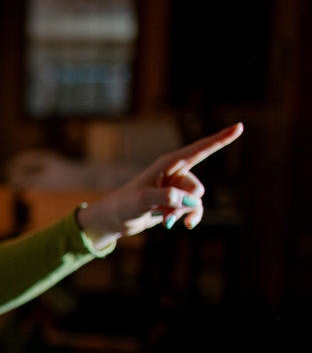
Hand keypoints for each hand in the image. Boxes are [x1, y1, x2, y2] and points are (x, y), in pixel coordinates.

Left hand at [76, 123, 243, 248]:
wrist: (114, 219)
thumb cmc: (125, 204)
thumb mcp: (144, 200)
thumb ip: (168, 197)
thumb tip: (190, 201)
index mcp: (168, 163)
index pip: (200, 149)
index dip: (221, 138)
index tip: (239, 126)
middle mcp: (175, 173)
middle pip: (196, 187)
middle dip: (185, 203)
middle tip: (163, 211)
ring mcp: (176, 188)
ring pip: (196, 200)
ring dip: (184, 213)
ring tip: (165, 220)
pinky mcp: (175, 202)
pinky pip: (193, 209)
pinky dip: (188, 218)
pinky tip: (180, 226)